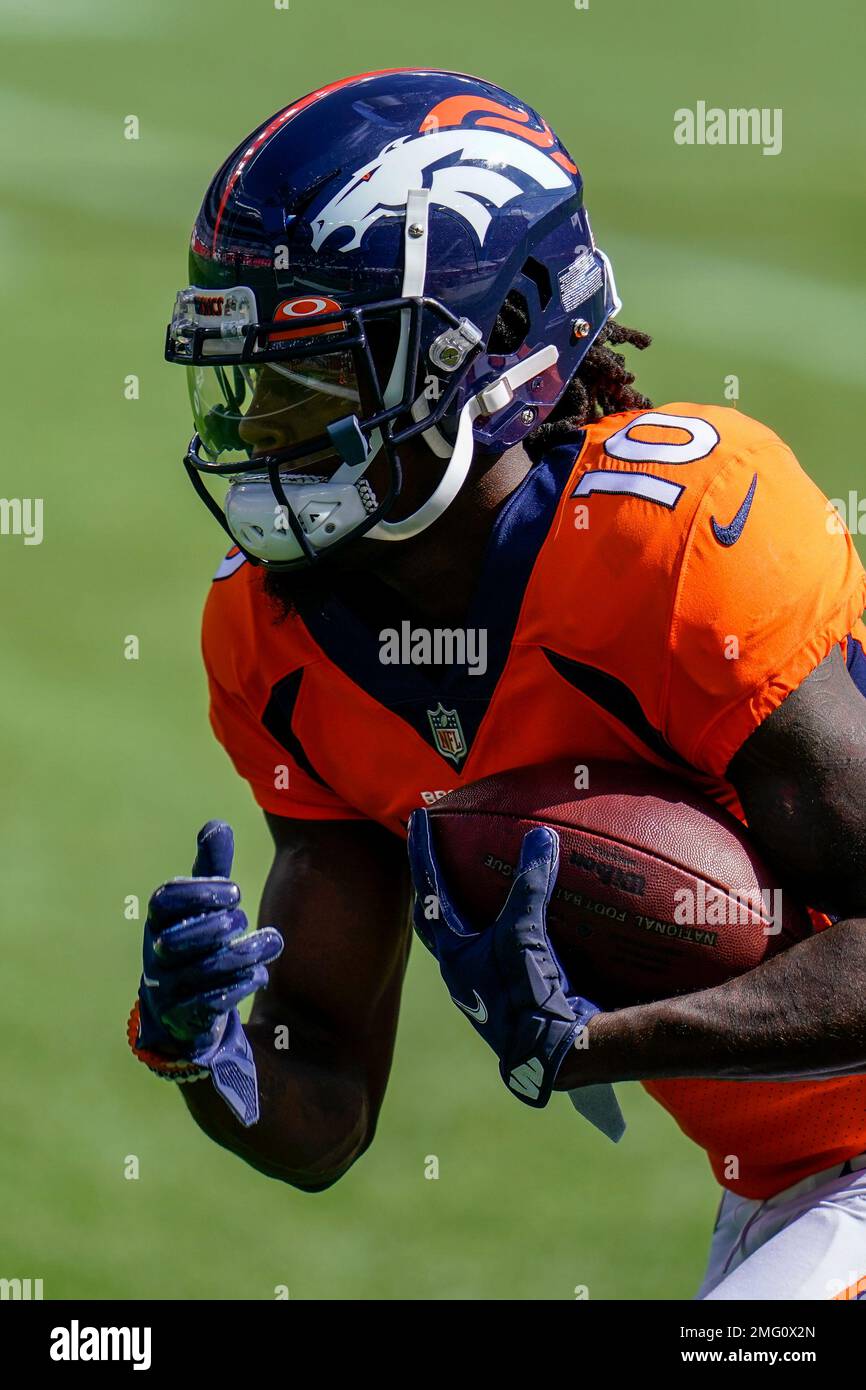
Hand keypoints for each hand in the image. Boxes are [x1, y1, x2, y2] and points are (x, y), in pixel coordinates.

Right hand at [135, 821, 283, 1125]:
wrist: (192, 1021)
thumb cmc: (201, 951)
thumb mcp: (205, 911)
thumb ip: (211, 872)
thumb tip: (216, 825)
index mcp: (159, 927)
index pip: (164, 902)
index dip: (198, 892)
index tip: (234, 889)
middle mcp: (156, 960)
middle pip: (180, 937)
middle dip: (220, 924)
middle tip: (246, 917)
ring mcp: (168, 996)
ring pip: (200, 972)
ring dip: (240, 955)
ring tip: (272, 942)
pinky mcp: (187, 1026)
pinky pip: (208, 1006)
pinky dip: (237, 986)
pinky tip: (259, 974)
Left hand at [408, 811, 600, 1107]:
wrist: (554, 1054)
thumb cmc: (525, 996)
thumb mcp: (523, 935)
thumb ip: (530, 886)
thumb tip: (542, 836)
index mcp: (452, 954)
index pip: (427, 891)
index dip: (423, 852)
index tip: (418, 817)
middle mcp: (462, 968)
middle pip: (437, 916)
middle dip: (435, 883)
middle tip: (438, 849)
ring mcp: (486, 982)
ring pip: (468, 933)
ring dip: (470, 904)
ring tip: (480, 875)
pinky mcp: (514, 990)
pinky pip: (503, 945)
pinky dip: (508, 922)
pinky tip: (532, 912)